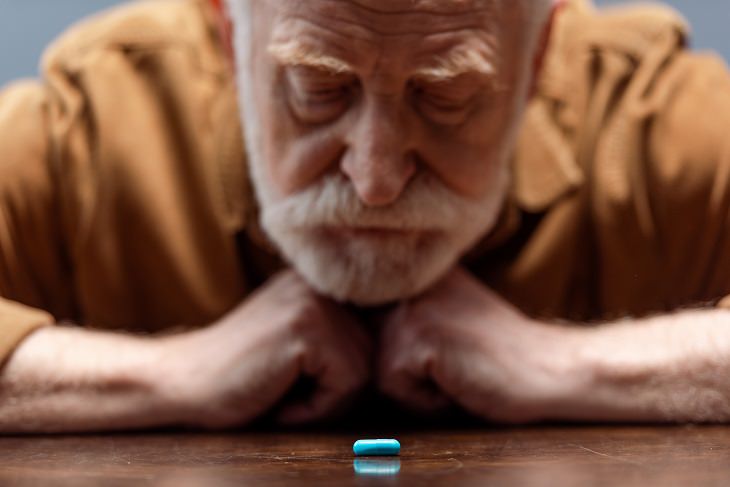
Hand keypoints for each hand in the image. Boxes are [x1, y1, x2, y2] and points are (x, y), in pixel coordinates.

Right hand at [161, 271, 371, 427]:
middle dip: (336, 390)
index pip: (378, 337)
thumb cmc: (243, 375)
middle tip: (286, 386)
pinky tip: (276, 394)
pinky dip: (313, 408)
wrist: (183, 384)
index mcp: (325, 284)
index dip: (349, 373)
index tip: (304, 377)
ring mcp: (315, 301)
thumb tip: (403, 352)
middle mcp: (324, 284)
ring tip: (280, 387)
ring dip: (325, 400)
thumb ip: (343, 336)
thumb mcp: (302, 345)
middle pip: (374, 358)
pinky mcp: (306, 326)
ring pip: (364, 375)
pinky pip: (346, 386)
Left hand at [377, 268, 583, 422]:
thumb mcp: (447, 314)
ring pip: (380, 372)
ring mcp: (412, 308)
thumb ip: (404, 311)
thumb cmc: (497, 354)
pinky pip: (395, 388)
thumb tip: (354, 329)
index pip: (366, 319)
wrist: (547, 369)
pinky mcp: (419, 337)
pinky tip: (460, 383)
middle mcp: (408, 282)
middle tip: (454, 363)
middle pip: (370, 350)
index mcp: (415, 273)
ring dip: (416, 388)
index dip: (395, 349)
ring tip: (457, 372)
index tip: (441, 352)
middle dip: (405, 371)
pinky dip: (426, 401)